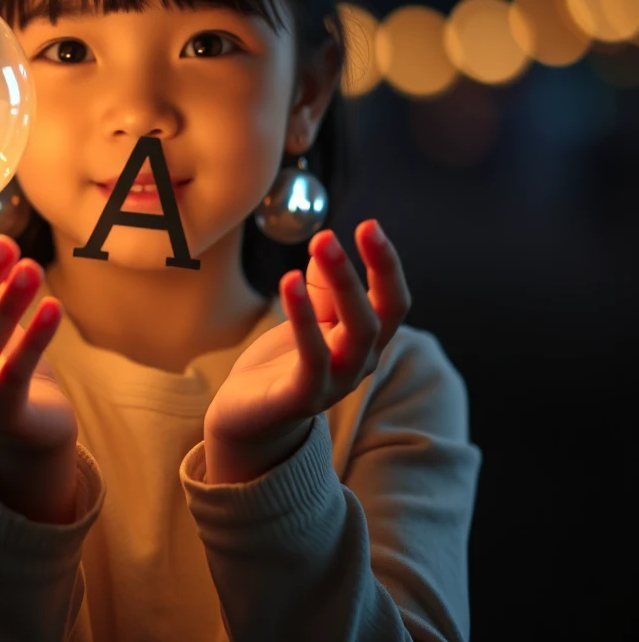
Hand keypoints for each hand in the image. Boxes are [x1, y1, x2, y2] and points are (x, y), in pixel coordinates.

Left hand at [204, 220, 411, 454]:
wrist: (248, 416)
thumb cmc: (283, 362)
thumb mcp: (308, 318)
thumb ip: (321, 289)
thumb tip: (325, 247)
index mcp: (365, 341)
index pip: (392, 301)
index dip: (386, 264)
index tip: (369, 225)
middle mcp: (359, 362)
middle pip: (378, 315)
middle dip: (365, 269)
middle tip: (336, 232)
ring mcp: (335, 383)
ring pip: (357, 333)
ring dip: (343, 284)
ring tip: (323, 244)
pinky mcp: (302, 396)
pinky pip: (312, 355)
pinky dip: (303, 316)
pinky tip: (289, 280)